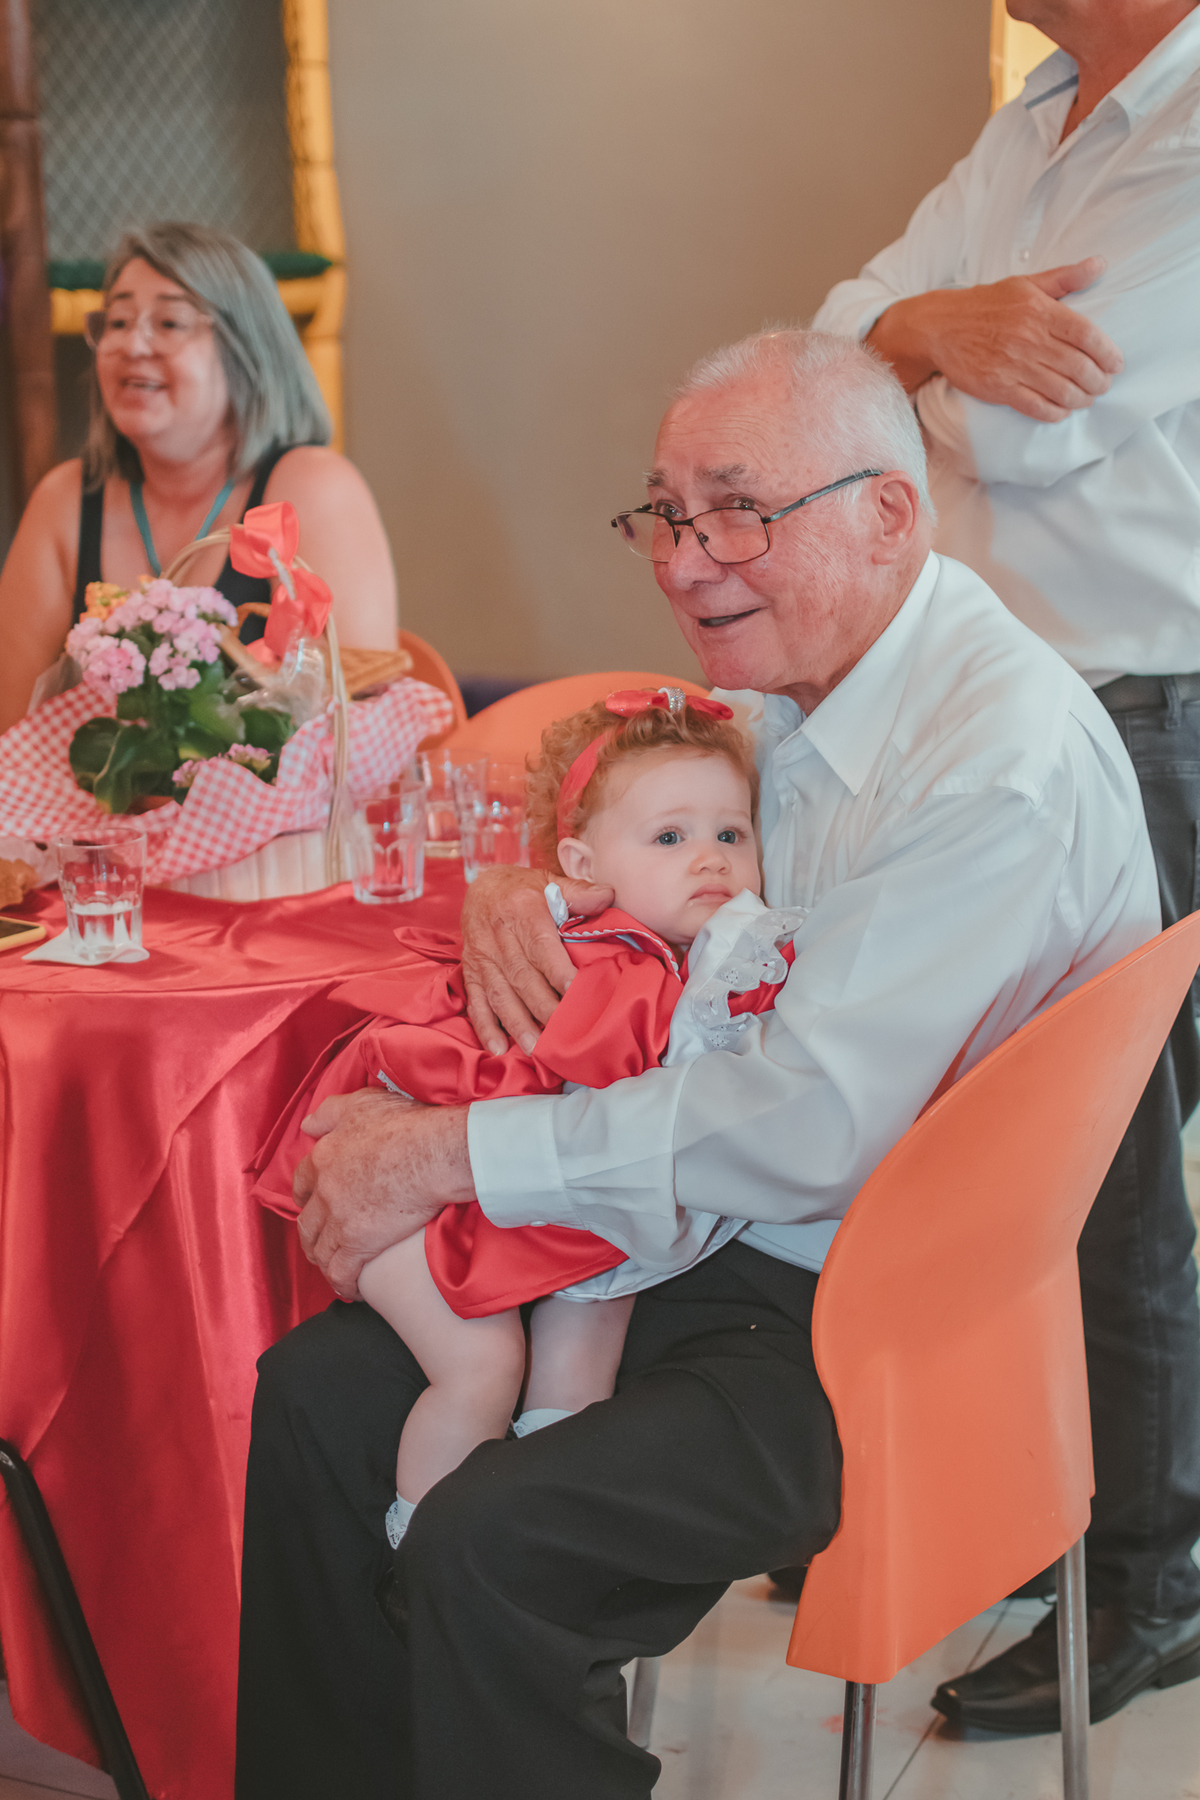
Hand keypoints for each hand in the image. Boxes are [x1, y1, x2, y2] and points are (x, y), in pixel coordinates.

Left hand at [293, 1090, 473, 1299]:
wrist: (433, 1153)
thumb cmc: (405, 1125)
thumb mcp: (361, 1105)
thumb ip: (330, 1113)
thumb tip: (308, 1125)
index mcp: (323, 1158)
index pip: (302, 1183)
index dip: (306, 1196)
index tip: (314, 1203)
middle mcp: (325, 1191)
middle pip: (307, 1222)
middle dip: (311, 1235)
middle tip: (321, 1242)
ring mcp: (339, 1220)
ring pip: (320, 1250)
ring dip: (325, 1262)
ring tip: (335, 1269)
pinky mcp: (359, 1244)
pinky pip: (341, 1273)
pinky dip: (343, 1284)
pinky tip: (352, 1290)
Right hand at [461, 864, 612, 1054]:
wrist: (481, 887)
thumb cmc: (523, 889)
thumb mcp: (550, 882)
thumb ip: (579, 893)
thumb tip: (608, 896)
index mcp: (523, 911)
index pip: (542, 947)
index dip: (558, 972)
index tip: (576, 994)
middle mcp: (500, 937)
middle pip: (523, 978)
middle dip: (543, 1007)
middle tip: (564, 1033)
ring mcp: (483, 958)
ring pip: (500, 994)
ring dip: (517, 1023)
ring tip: (535, 1047)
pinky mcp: (472, 972)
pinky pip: (476, 1001)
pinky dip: (485, 1026)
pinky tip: (496, 1047)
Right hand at [867, 258, 1122, 421]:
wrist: (940, 328)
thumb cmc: (985, 305)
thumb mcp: (1025, 284)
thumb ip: (1064, 278)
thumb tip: (1099, 264)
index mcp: (1040, 311)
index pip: (1086, 335)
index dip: (1107, 353)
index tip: (1116, 363)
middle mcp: (1029, 339)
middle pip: (1078, 367)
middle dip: (1098, 381)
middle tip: (1103, 385)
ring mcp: (1014, 366)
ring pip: (1061, 390)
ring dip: (1081, 398)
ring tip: (1087, 398)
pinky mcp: (999, 388)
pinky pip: (1036, 407)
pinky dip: (1055, 412)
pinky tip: (1062, 410)